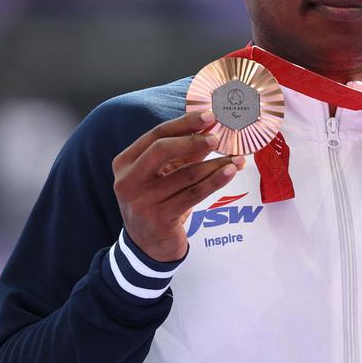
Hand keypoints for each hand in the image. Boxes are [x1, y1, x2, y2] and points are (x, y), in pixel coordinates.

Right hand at [112, 110, 244, 261]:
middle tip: (218, 136)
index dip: (183, 124)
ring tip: (236, 158)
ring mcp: (141, 201)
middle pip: (161, 149)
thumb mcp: (162, 176)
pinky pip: (193, 194)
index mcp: (125, 163)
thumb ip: (182, 154)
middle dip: (193, 140)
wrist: (148, 246)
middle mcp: (128, 181)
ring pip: (185, 174)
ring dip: (215, 164)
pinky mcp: (159, 218)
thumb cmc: (157, 202)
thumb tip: (210, 130)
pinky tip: (230, 172)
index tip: (209, 116)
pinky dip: (214, 181)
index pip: (155, 135)